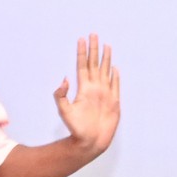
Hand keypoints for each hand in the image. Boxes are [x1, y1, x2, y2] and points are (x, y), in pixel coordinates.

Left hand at [52, 34, 119, 153]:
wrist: (90, 142)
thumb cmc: (76, 129)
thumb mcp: (64, 112)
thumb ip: (61, 95)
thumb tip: (64, 79)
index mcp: (83, 89)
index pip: (83, 66)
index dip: (82, 52)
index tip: (81, 39)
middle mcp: (94, 88)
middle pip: (95, 64)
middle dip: (95, 49)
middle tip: (94, 34)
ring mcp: (104, 94)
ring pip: (105, 71)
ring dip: (106, 58)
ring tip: (107, 45)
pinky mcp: (114, 102)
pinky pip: (115, 85)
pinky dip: (115, 76)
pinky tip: (115, 68)